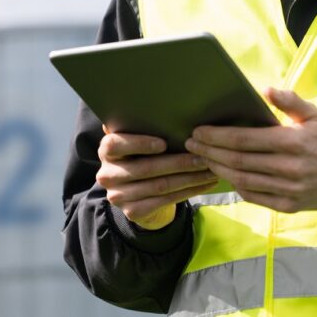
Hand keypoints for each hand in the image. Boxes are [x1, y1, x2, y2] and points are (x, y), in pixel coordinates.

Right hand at [96, 128, 218, 229]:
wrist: (137, 194)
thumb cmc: (143, 156)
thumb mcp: (138, 140)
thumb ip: (141, 126)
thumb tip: (161, 105)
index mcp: (106, 150)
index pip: (115, 144)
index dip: (139, 144)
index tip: (164, 143)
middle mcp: (107, 174)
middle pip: (145, 168)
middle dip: (178, 162)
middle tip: (202, 156)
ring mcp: (118, 196)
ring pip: (159, 186)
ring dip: (189, 178)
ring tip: (210, 170)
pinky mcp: (132, 212)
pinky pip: (165, 201)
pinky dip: (189, 192)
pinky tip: (204, 184)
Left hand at [185, 87, 316, 212]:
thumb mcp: (314, 114)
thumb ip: (289, 101)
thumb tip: (264, 89)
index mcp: (292, 142)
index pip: (244, 139)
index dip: (216, 136)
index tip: (198, 132)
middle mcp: (288, 168)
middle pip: (238, 161)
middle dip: (209, 152)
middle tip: (190, 145)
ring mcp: (289, 190)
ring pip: (242, 180)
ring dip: (218, 170)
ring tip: (202, 160)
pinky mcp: (290, 206)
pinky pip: (255, 197)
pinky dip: (237, 187)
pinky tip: (225, 176)